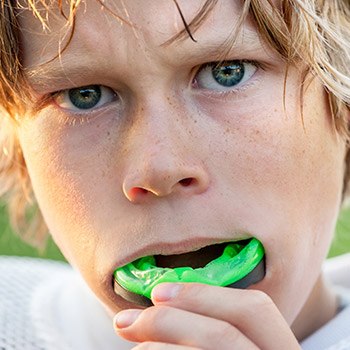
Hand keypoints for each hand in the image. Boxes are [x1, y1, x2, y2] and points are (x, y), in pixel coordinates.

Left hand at [114, 283, 300, 348]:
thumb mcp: (237, 345)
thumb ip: (215, 329)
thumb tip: (162, 304)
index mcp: (280, 349)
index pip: (255, 310)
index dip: (203, 294)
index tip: (158, 292)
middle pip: (223, 334)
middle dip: (168, 321)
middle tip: (126, 321)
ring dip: (158, 348)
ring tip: (136, 349)